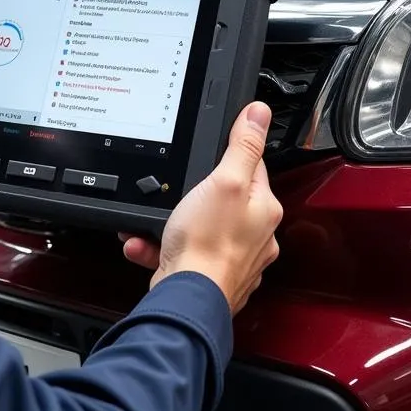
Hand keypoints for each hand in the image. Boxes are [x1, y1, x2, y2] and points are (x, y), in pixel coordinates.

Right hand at [120, 102, 282, 313]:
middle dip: (194, 193)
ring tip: (158, 222)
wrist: (186, 298)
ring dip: (173, 222)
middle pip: (224, 197)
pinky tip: (147, 244)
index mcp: (264, 208)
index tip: (207, 157)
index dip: (226, 158)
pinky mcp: (208, 275)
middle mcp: (255, 235)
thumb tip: (259, 112)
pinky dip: (161, 247)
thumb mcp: (224, 181)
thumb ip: (242, 146)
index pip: (251, 167)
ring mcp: (232, 258)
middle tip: (176, 193)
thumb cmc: (206, 245)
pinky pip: (183, 251)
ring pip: (200, 226)